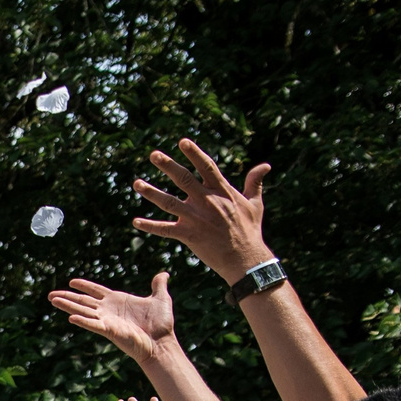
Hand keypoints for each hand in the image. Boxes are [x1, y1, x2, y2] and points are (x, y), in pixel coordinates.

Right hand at [49, 273, 179, 373]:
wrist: (162, 342)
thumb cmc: (162, 324)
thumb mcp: (161, 299)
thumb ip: (158, 286)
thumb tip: (164, 274)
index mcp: (118, 301)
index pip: (96, 291)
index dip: (84, 286)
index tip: (71, 282)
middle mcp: (109, 311)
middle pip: (84, 301)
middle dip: (67, 297)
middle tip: (50, 294)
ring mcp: (107, 321)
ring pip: (83, 311)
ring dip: (67, 305)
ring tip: (52, 300)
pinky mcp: (109, 330)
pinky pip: (93, 325)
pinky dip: (83, 321)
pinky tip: (71, 318)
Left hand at [131, 139, 272, 281]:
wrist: (245, 259)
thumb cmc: (251, 231)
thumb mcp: (255, 204)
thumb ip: (255, 183)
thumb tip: (265, 165)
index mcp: (222, 192)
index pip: (206, 167)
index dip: (194, 153)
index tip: (182, 141)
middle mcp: (207, 202)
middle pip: (184, 180)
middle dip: (168, 166)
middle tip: (153, 155)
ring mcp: (197, 219)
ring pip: (169, 203)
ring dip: (152, 193)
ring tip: (137, 184)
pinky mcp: (189, 235)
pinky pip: (166, 230)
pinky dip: (150, 226)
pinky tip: (136, 221)